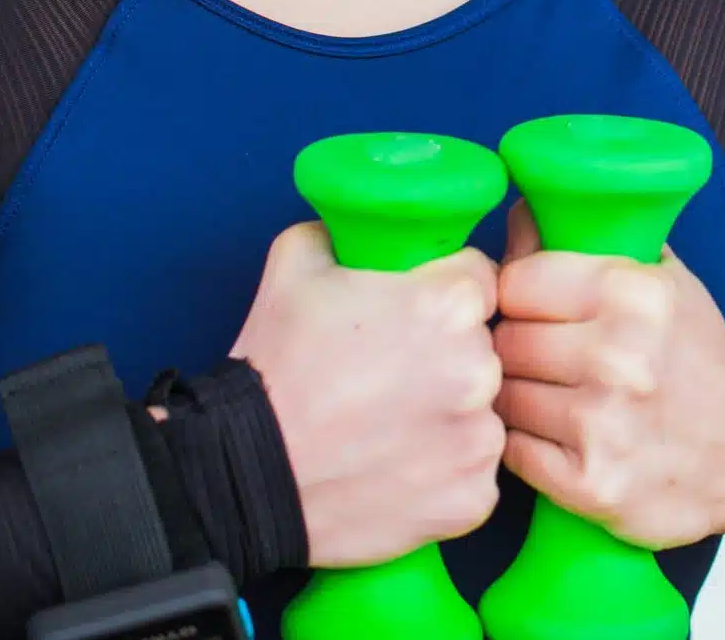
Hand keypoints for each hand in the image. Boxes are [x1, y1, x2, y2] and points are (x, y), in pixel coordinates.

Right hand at [228, 221, 506, 566]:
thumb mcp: (295, 266)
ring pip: (481, 413)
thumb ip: (344, 232)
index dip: (444, 292)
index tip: (415, 315)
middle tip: (391, 377)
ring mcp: (479, 439)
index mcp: (448, 304)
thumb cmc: (272, 371)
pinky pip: (473, 475)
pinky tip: (397, 471)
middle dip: (446, 356)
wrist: (241, 476)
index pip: (478, 279)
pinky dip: (443, 475)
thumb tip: (360, 226)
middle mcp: (479, 369)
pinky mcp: (472, 499)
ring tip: (388, 430)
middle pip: (483, 347)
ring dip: (448, 417)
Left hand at [493, 200, 724, 547]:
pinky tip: (552, 433)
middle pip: (505, 341)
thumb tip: (521, 215)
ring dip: (515, 396)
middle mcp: (620, 358)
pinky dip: (523, 442)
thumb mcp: (663, 282)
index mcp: (637, 295)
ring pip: (503, 397)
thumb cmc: (697, 359)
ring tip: (547, 394)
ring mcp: (603, 424)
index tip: (528, 306)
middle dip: (513, 346)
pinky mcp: (590, 483)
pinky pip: (512, 450)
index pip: (517, 281)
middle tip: (538, 355)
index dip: (515, 293)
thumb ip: (591, 243)